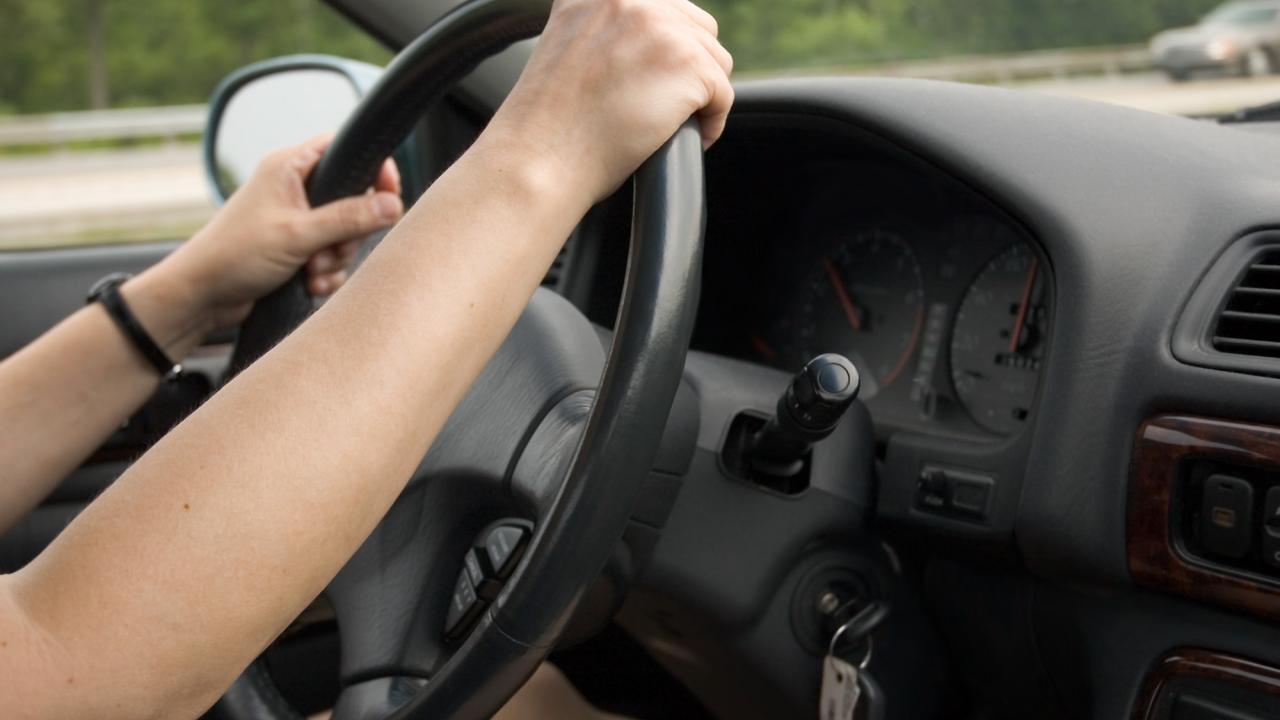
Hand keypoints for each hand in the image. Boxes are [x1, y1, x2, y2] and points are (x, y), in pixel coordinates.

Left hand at [153, 134, 403, 331]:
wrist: (202, 297)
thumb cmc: (234, 255)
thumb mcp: (298, 235)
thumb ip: (348, 218)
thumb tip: (394, 204)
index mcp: (289, 168)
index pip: (344, 149)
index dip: (373, 169)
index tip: (390, 194)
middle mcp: (294, 189)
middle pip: (352, 199)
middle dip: (349, 233)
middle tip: (329, 250)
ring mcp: (296, 219)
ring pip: (344, 233)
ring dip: (336, 258)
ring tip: (311, 272)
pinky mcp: (297, 248)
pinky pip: (332, 256)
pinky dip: (327, 273)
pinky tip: (310, 284)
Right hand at [482, 0, 732, 204]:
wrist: (540, 158)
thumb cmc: (548, 122)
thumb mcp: (569, 45)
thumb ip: (607, 28)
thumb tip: (650, 44)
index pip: (661, 5)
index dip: (665, 44)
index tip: (656, 78)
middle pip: (695, 26)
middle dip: (688, 68)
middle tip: (666, 103)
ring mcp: (660, 27)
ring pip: (714, 59)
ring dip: (701, 94)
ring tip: (674, 122)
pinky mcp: (687, 64)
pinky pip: (723, 93)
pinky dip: (712, 121)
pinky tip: (687, 137)